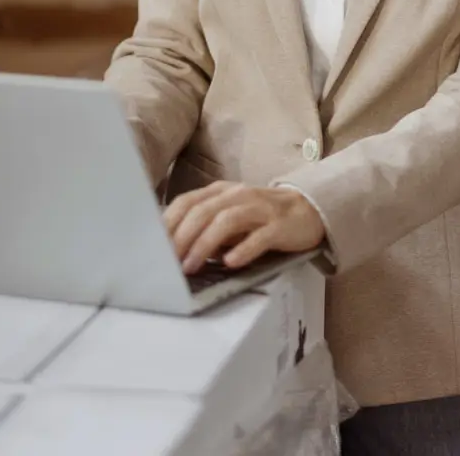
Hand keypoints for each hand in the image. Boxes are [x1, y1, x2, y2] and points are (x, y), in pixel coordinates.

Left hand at [163, 182, 326, 274]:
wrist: (307, 210)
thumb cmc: (260, 217)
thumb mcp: (230, 216)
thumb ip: (206, 226)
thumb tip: (174, 249)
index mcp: (221, 192)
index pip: (187, 201)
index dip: (168, 223)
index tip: (153, 247)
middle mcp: (237, 195)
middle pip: (203, 211)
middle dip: (181, 237)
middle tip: (168, 263)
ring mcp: (259, 209)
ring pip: (226, 221)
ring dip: (204, 244)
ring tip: (191, 267)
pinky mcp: (279, 226)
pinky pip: (259, 237)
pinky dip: (242, 250)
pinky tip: (230, 263)